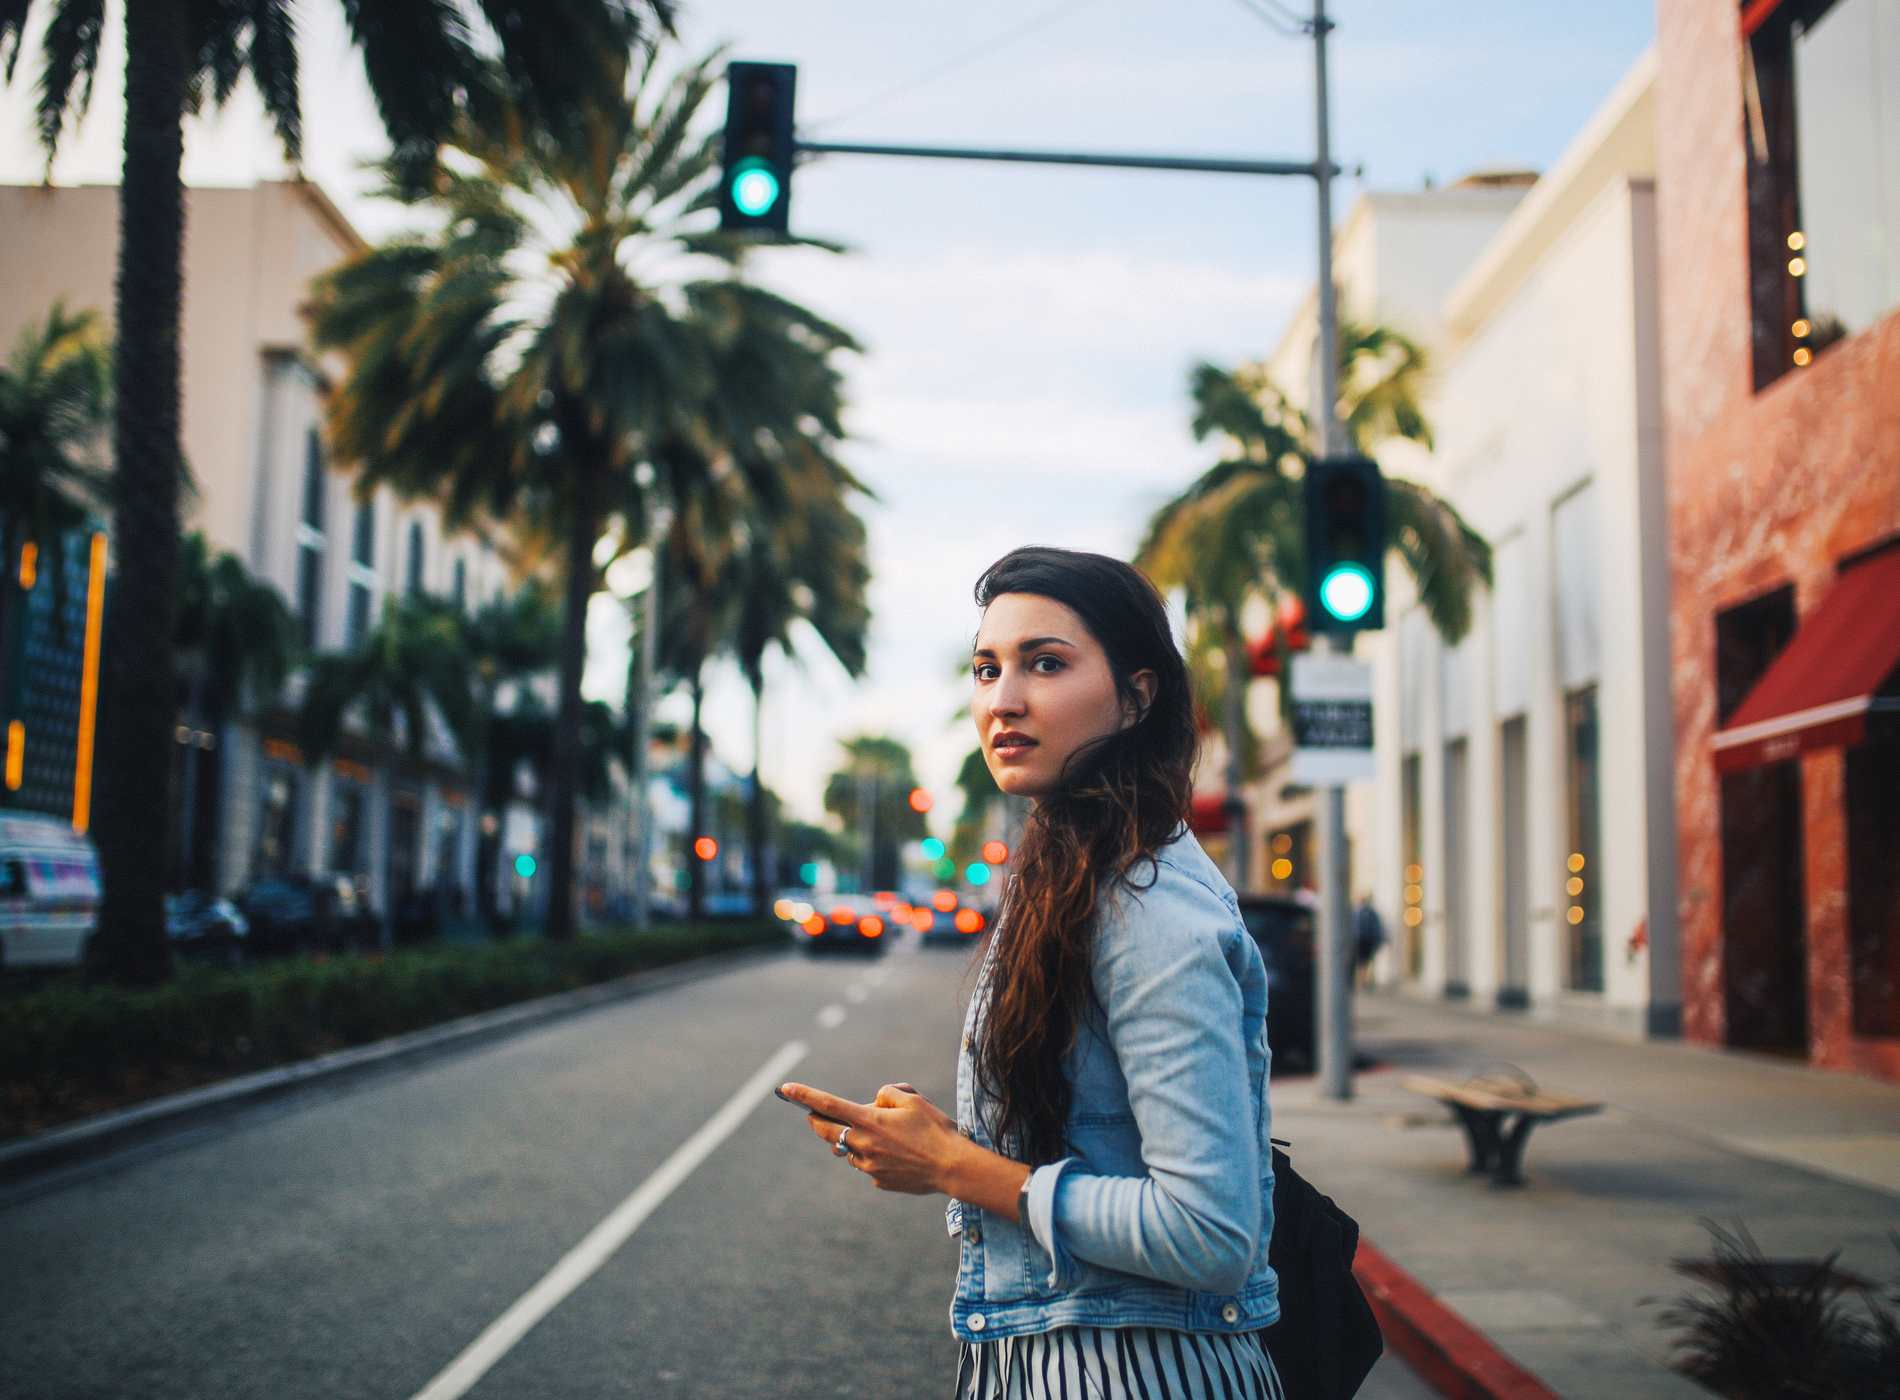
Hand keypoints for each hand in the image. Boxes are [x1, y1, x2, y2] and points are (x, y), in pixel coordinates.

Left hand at [777, 1080, 964, 1195]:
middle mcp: (863, 1145)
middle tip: (811, 1115)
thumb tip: (874, 1104)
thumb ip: (887, 1094)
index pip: (828, 1105)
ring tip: (874, 1134)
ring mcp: (868, 1167)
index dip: (804, 1095)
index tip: (784, 1089)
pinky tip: (896, 1155)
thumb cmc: (935, 1130)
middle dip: (815, 1121)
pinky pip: (867, 1166)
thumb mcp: (913, 1100)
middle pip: (827, 1132)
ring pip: (847, 1151)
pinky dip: (873, 1157)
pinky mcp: (878, 1182)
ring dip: (851, 1140)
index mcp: (869, 1121)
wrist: (952, 1168)